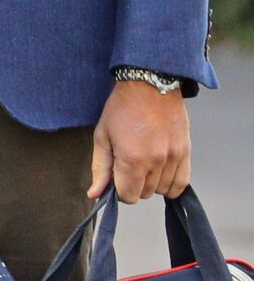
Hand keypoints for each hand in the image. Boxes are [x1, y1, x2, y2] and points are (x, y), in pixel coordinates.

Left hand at [89, 80, 191, 201]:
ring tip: (145, 164)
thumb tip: (95, 195)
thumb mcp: (103, 137)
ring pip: (162, 190)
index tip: (117, 177)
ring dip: (152, 183)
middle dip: (134, 184)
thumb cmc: (122, 108)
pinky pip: (181, 182)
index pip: (128, 196)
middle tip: (129, 164)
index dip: (119, 190)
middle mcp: (156, 161)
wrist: (150, 84)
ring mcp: (173, 156)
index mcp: (132, 159)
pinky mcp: (186, 151)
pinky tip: (161, 173)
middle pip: (144, 193)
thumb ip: (100, 169)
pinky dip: (171, 184)